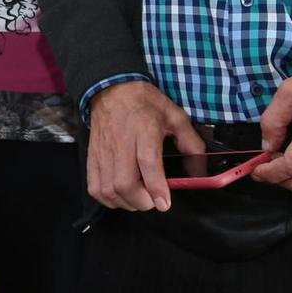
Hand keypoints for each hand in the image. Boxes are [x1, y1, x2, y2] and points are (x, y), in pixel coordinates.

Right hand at [85, 80, 200, 211]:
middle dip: (141, 201)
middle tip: (154, 201)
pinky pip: (95, 187)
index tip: (164, 203)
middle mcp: (121, 143)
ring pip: (108, 189)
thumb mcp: (175, 117)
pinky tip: (121, 196)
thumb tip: (198, 170)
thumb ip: (190, 144)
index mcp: (144, 129)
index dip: (156, 187)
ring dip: (125, 202)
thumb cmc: (145, 103)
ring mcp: (104, 152)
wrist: (112, 89)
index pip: (147, 163)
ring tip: (139, 199)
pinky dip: (108, 199)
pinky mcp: (93, 157)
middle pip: (124, 182)